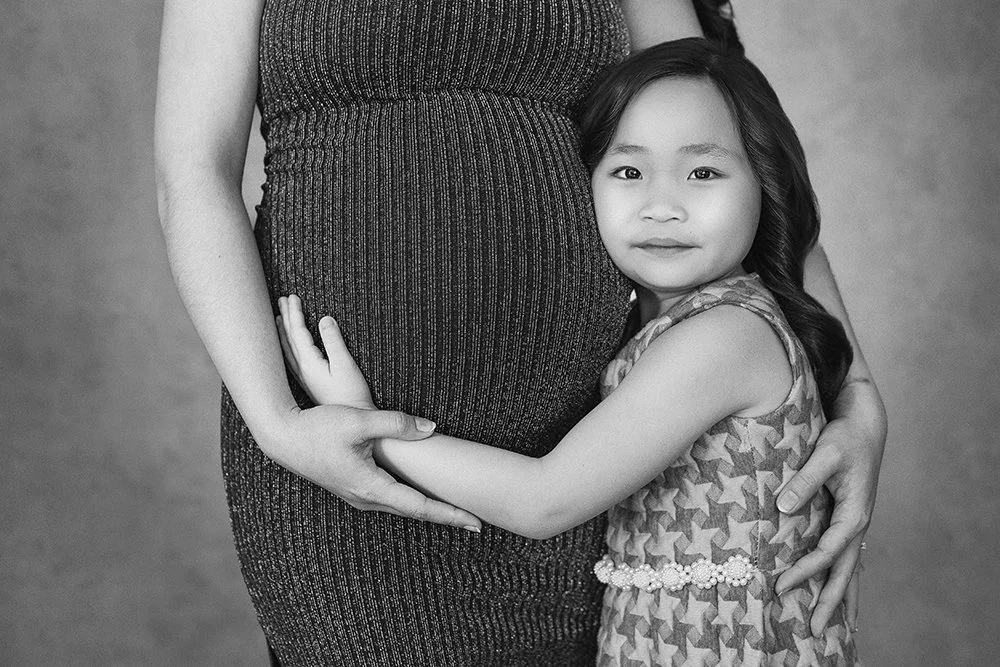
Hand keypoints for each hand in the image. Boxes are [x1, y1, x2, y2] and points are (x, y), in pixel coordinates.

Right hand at [266, 294, 481, 531]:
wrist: (283, 437)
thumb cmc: (318, 428)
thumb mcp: (359, 421)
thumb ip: (396, 423)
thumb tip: (431, 428)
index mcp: (370, 487)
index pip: (420, 507)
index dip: (450, 514)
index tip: (476, 523)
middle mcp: (366, 498)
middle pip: (416, 513)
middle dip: (447, 516)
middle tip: (477, 522)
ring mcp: (359, 496)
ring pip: (403, 508)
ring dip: (430, 510)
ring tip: (456, 511)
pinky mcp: (354, 488)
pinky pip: (391, 500)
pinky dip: (413, 502)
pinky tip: (423, 497)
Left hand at [276, 295, 374, 407]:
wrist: (352, 426)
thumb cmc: (353, 397)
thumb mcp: (347, 366)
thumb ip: (334, 342)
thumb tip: (325, 319)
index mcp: (309, 364)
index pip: (297, 332)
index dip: (294, 313)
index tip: (292, 296)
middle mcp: (302, 371)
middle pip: (288, 339)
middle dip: (285, 318)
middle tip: (281, 301)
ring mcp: (304, 380)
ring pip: (287, 350)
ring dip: (283, 333)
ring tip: (278, 320)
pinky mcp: (310, 386)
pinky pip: (291, 360)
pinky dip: (286, 348)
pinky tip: (287, 348)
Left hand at [774, 380, 885, 636]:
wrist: (864, 425)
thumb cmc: (844, 437)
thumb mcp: (825, 455)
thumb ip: (805, 480)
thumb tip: (783, 508)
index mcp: (854, 514)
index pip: (826, 554)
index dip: (804, 572)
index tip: (780, 587)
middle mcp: (857, 524)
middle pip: (844, 572)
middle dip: (830, 602)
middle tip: (814, 631)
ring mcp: (854, 523)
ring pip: (848, 568)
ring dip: (839, 595)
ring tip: (831, 626)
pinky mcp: (848, 518)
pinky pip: (844, 555)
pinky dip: (838, 576)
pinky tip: (833, 589)